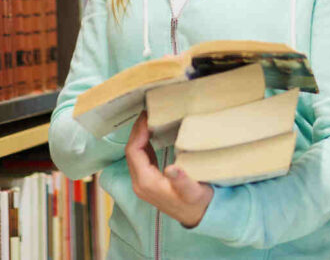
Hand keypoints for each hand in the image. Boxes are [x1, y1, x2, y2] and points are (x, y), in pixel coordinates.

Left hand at [124, 111, 213, 228]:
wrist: (198, 217)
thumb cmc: (197, 203)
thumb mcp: (193, 191)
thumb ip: (182, 180)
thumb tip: (172, 168)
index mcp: (147, 182)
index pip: (133, 151)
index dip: (138, 132)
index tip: (147, 115)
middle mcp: (139, 183)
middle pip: (131, 151)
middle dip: (137, 130)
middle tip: (148, 112)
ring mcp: (142, 183)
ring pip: (134, 154)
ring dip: (139, 136)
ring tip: (150, 119)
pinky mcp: (147, 182)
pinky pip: (140, 159)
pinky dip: (144, 144)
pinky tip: (152, 134)